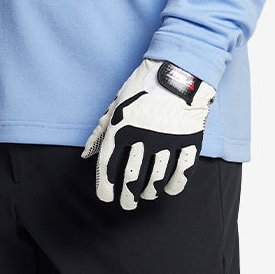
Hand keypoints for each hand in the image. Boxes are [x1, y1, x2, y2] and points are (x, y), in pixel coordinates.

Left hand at [81, 59, 214, 210]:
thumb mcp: (117, 103)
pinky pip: (182, 172)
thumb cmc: (143, 86)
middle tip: (128, 203)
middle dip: (128, 196)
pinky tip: (169, 189)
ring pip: (156, 179)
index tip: (106, 197)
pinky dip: (175, 185)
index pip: (109, 166)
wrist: (177, 69)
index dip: (106, 187)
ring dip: (150, 192)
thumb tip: (85, 152)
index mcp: (122, 127)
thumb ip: (101, 130)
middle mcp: (143, 137)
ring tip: (147, 195)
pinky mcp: (189, 140)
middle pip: (132, 178)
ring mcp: (168, 140)